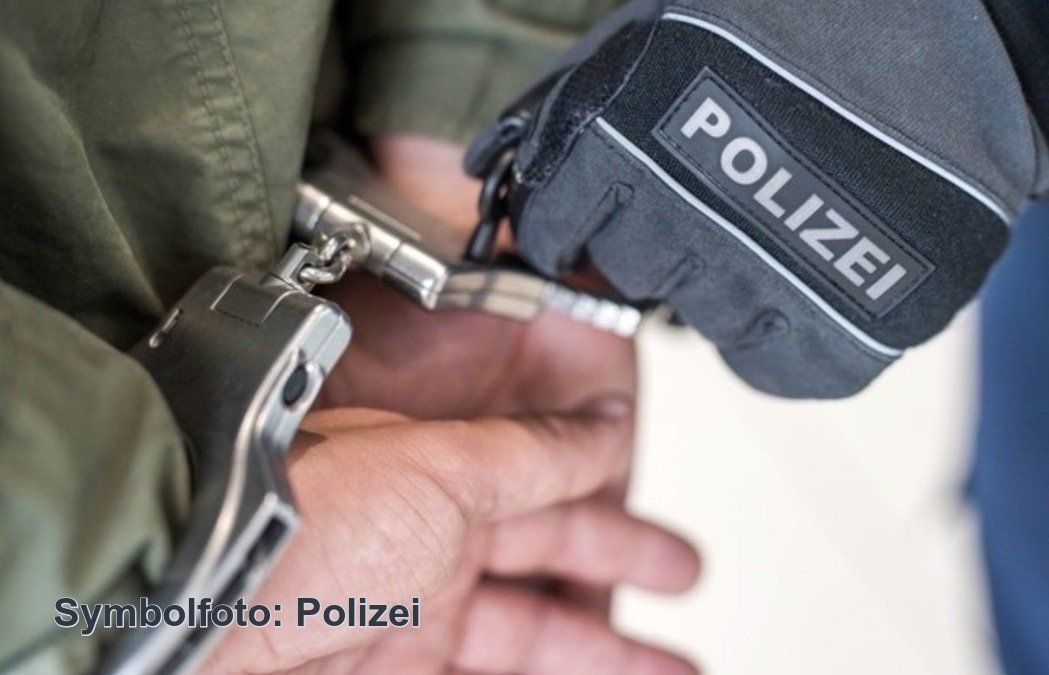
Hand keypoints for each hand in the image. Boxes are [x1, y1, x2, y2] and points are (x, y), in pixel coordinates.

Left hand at [204, 405, 698, 674]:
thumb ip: (535, 453)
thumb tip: (607, 423)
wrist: (192, 601)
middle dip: (622, 602)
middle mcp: (427, 552)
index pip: (555, 503)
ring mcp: (406, 625)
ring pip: (525, 645)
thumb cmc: (297, 518)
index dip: (620, 528)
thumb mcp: (441, 469)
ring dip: (597, 660)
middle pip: (551, 582)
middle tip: (681, 626)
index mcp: (442, 484)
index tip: (671, 556)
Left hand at [470, 1, 1025, 397]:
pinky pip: (772, 365)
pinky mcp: (846, 329)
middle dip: (652, 240)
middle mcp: (689, 221)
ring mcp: (768, 284)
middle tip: (706, 197)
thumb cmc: (810, 19)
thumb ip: (575, 104)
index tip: (587, 218)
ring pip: (700, 320)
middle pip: (629, 274)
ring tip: (773, 217)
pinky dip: (779, 331)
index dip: (569, 221)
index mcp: (630, 143)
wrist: (968, 24)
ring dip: (720, 280)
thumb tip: (503, 161)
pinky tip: (804, 270)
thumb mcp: (663, 38)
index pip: (555, 224)